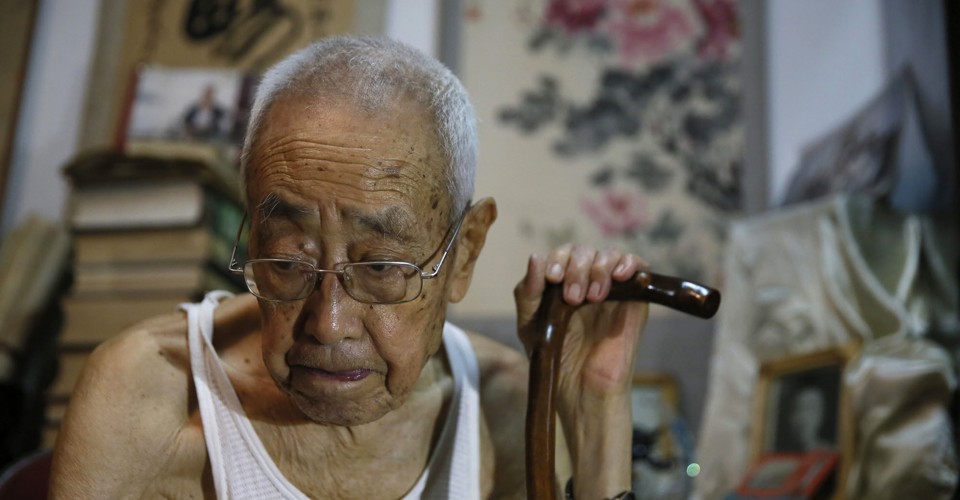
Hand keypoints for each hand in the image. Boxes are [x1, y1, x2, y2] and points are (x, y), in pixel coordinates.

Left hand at [515, 244, 649, 397]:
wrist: (583, 389)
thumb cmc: (556, 359)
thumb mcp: (530, 324)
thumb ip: (528, 292)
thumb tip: (536, 256)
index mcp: (562, 284)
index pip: (563, 253)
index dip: (558, 259)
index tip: (553, 278)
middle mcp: (587, 282)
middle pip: (584, 251)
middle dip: (577, 268)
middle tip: (573, 298)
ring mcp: (613, 289)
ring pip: (609, 255)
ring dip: (598, 268)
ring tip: (592, 297)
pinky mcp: (636, 300)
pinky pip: (639, 267)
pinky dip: (629, 262)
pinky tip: (619, 275)